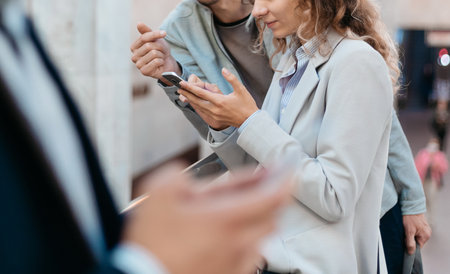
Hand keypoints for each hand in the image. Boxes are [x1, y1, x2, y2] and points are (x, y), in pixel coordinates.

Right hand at [122, 162, 290, 273]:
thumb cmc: (153, 246)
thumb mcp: (158, 196)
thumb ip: (177, 175)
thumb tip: (187, 175)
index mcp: (226, 219)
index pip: (273, 196)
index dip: (284, 178)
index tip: (285, 168)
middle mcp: (239, 243)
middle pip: (273, 215)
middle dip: (270, 196)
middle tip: (259, 185)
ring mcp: (238, 263)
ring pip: (263, 235)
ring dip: (259, 218)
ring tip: (240, 208)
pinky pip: (252, 254)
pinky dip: (248, 238)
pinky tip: (230, 234)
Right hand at [130, 23, 180, 81]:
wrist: (167, 63)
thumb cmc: (160, 50)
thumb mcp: (155, 39)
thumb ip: (147, 31)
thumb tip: (139, 23)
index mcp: (134, 47)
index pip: (144, 37)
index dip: (156, 34)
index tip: (164, 33)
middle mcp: (134, 56)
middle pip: (149, 46)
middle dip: (159, 47)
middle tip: (161, 52)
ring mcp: (138, 65)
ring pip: (153, 54)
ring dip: (161, 55)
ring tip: (160, 58)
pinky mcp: (144, 72)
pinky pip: (156, 62)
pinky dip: (161, 61)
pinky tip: (160, 64)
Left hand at [178, 68, 258, 128]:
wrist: (250, 121)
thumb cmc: (246, 105)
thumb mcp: (241, 90)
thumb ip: (231, 78)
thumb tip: (223, 69)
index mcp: (220, 101)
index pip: (201, 93)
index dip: (190, 88)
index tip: (182, 83)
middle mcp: (214, 109)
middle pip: (196, 101)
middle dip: (186, 93)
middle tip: (178, 88)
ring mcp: (214, 116)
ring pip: (198, 107)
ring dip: (190, 100)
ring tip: (183, 94)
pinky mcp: (215, 120)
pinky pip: (202, 112)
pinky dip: (196, 106)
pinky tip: (193, 102)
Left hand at [403, 213, 431, 254]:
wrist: (410, 206)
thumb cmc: (409, 218)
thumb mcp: (408, 231)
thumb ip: (410, 243)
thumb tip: (411, 252)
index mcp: (425, 236)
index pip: (418, 247)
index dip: (410, 245)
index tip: (405, 241)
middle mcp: (427, 233)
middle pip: (417, 242)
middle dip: (409, 239)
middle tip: (404, 233)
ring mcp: (425, 229)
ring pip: (415, 236)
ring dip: (410, 234)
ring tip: (406, 228)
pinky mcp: (421, 225)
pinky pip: (416, 231)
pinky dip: (411, 230)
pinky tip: (407, 226)